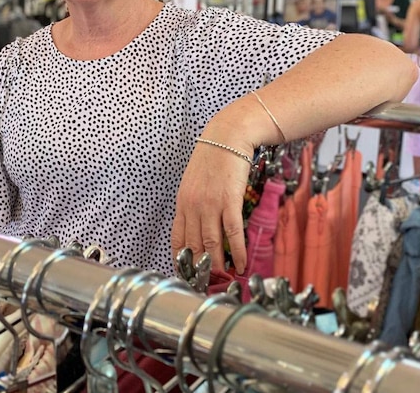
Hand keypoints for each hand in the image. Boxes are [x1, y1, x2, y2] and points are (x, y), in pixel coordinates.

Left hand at [172, 136, 250, 273]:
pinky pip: (232, 233)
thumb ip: (193, 203)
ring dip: (218, 264)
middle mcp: (192, 206)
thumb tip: (199, 223)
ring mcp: (210, 205)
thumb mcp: (193, 182)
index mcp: (182, 203)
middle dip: (200, 267)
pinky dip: (238, 251)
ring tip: (223, 278)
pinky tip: (242, 264)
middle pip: (194, 245)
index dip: (181, 259)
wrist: (227, 137)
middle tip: (207, 282)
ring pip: (212, 243)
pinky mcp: (229, 201)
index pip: (177, 238)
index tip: (187, 273)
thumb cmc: (212, 159)